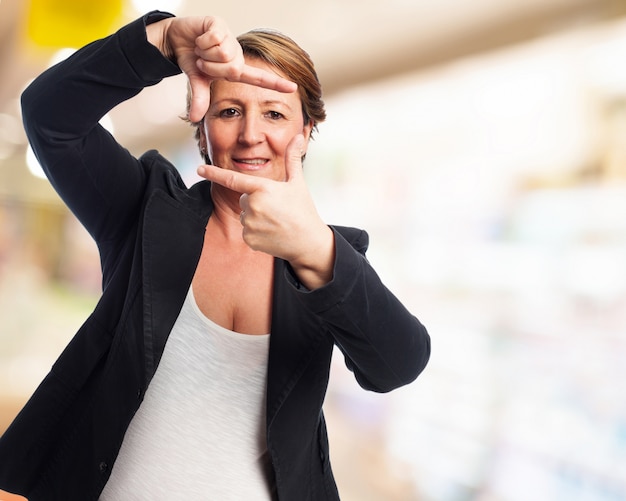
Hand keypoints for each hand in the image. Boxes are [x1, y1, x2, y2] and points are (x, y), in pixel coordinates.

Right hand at [147, 16, 296, 121]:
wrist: (178, 39)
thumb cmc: (193, 59)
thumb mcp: (198, 81)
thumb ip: (201, 98)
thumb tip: (195, 118)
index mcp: (235, 69)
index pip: (259, 78)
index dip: (276, 84)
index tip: (293, 88)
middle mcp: (236, 54)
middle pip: (233, 68)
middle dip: (212, 68)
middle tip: (203, 62)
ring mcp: (230, 38)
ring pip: (223, 53)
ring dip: (206, 54)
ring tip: (201, 49)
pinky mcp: (219, 24)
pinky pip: (214, 38)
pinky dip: (202, 41)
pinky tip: (200, 37)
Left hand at [197, 135, 334, 288]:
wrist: (308, 242)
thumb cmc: (303, 210)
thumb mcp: (297, 182)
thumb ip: (292, 158)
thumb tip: (298, 137)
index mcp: (262, 188)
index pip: (232, 179)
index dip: (213, 173)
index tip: (199, 169)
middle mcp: (253, 205)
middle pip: (243, 198)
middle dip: (255, 201)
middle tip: (276, 208)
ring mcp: (249, 224)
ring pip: (244, 215)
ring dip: (255, 216)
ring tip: (276, 221)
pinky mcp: (249, 239)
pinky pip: (245, 230)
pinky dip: (256, 231)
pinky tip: (271, 232)